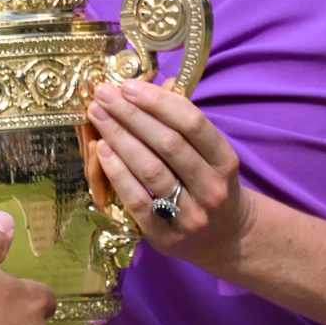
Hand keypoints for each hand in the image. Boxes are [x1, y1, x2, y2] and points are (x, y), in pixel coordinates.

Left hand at [86, 81, 253, 271]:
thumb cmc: (209, 184)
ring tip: (98, 115)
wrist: (228, 238)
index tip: (128, 86)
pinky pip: (137, 200)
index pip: (192, 124)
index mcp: (225, 161)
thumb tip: (143, 87)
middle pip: (168, 144)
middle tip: (104, 94)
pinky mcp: (166, 236)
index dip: (158, 101)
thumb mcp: (211, 155)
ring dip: (120, 138)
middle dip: (131, 114)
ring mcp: (190, 214)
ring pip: (151, 170)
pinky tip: (102, 150)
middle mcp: (211, 188)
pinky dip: (118, 173)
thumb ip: (181, 125)